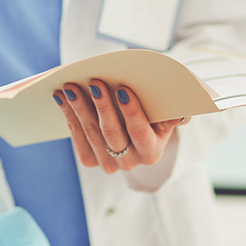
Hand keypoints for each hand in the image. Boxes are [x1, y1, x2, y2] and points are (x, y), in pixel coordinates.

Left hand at [54, 81, 189, 173]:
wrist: (136, 125)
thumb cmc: (154, 111)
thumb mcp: (168, 111)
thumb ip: (176, 112)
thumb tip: (183, 114)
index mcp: (152, 152)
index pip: (140, 132)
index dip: (132, 111)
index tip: (123, 89)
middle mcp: (130, 163)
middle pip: (112, 133)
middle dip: (102, 105)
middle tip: (93, 81)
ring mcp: (109, 164)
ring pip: (92, 133)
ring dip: (79, 108)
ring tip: (71, 86)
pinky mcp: (91, 160)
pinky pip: (77, 137)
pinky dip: (69, 115)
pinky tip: (61, 98)